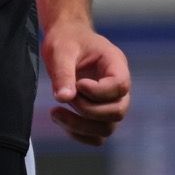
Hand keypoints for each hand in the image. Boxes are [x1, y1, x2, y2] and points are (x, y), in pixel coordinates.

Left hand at [42, 23, 130, 146]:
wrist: (66, 39)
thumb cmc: (66, 40)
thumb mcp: (61, 50)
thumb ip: (63, 73)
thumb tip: (64, 99)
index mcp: (116, 65)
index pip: (120, 86)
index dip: (99, 91)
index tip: (78, 84)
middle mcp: (118, 87)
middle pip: (117, 112)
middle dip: (88, 110)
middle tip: (65, 97)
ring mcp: (110, 102)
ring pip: (107, 128)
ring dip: (80, 126)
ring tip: (55, 112)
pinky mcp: (98, 114)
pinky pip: (97, 136)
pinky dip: (79, 134)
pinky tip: (59, 120)